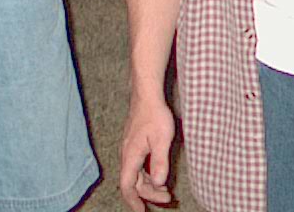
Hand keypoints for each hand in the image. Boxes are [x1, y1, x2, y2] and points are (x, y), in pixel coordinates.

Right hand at [118, 93, 176, 209]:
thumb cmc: (154, 114)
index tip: (142, 211)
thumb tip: (158, 182)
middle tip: (167, 198)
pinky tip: (158, 172)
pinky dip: (148, 173)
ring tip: (165, 189)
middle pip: (133, 182)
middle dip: (148, 193)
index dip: (133, 201)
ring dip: (149, 184)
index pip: (127, 185)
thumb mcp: (162, 139)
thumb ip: (160, 162)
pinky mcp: (135, 142)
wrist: (147, 94)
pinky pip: (138, 164)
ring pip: (136, 173)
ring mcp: (130, 148)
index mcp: (131, 156)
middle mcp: (127, 154)